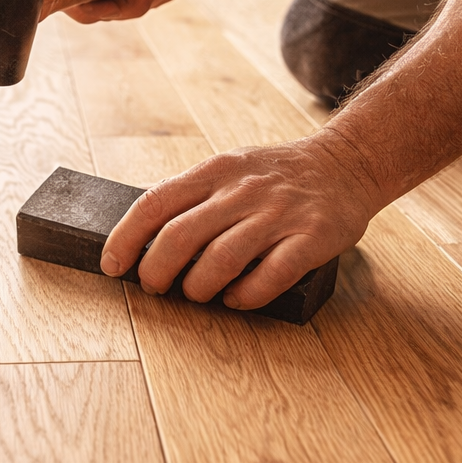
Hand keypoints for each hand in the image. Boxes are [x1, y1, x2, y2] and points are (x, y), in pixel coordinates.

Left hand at [100, 130, 380, 309]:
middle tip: (155, 288)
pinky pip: (271, 275)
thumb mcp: (231, 167)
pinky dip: (246, 296)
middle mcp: (243, 190)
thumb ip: (194, 195)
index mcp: (216, 170)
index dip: (126, 238)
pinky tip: (237, 299)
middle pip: (180, 237)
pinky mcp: (311, 237)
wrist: (349, 162)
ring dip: (198, 288)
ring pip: (220, 260)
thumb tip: (144, 238)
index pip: (155, 203)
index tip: (112, 266)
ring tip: (197, 295)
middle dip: (156, 272)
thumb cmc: (278, 174)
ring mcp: (278, 214)